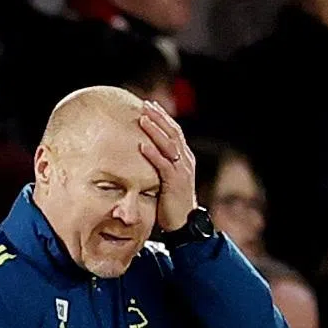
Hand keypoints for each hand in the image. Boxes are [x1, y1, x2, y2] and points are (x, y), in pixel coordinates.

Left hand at [138, 100, 196, 231]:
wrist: (184, 222)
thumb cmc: (171, 201)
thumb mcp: (167, 179)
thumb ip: (160, 164)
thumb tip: (144, 152)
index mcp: (184, 158)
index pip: (174, 132)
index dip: (163, 117)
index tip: (150, 105)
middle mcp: (185, 161)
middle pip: (172, 133)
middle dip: (159, 117)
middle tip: (145, 104)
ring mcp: (182, 171)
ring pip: (169, 145)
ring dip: (155, 130)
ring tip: (142, 118)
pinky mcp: (175, 182)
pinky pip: (164, 165)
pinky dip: (153, 154)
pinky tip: (142, 145)